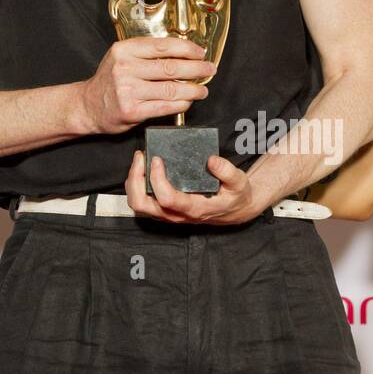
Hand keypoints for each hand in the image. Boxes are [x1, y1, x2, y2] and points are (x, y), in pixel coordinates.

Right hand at [76, 37, 215, 135]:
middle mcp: (125, 68)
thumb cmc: (109, 81)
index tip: (200, 52)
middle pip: (170, 67)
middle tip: (209, 69)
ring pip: (171, 89)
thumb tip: (182, 53)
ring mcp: (128, 90)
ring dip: (193, 89)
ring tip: (202, 89)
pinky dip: (181, 104)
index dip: (187, 49)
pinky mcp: (132, 110)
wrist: (87, 106)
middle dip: (196, 69)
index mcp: (124, 50)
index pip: (163, 46)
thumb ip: (146, 53)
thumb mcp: (121, 57)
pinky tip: (188, 101)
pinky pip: (164, 107)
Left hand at [124, 149, 261, 224]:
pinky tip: (143, 171)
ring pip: (138, 205)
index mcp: (193, 208)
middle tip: (141, 158)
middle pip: (142, 204)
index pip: (166, 198)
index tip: (158, 159)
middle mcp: (177, 215)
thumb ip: (227, 171)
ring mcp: (169, 215)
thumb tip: (212, 160)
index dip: (157, 178)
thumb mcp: (239, 182)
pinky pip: (142, 203)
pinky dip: (137, 187)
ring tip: (139, 162)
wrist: (236, 210)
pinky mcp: (165, 211)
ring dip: (133, 183)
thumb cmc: (235, 196)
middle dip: (136, 179)